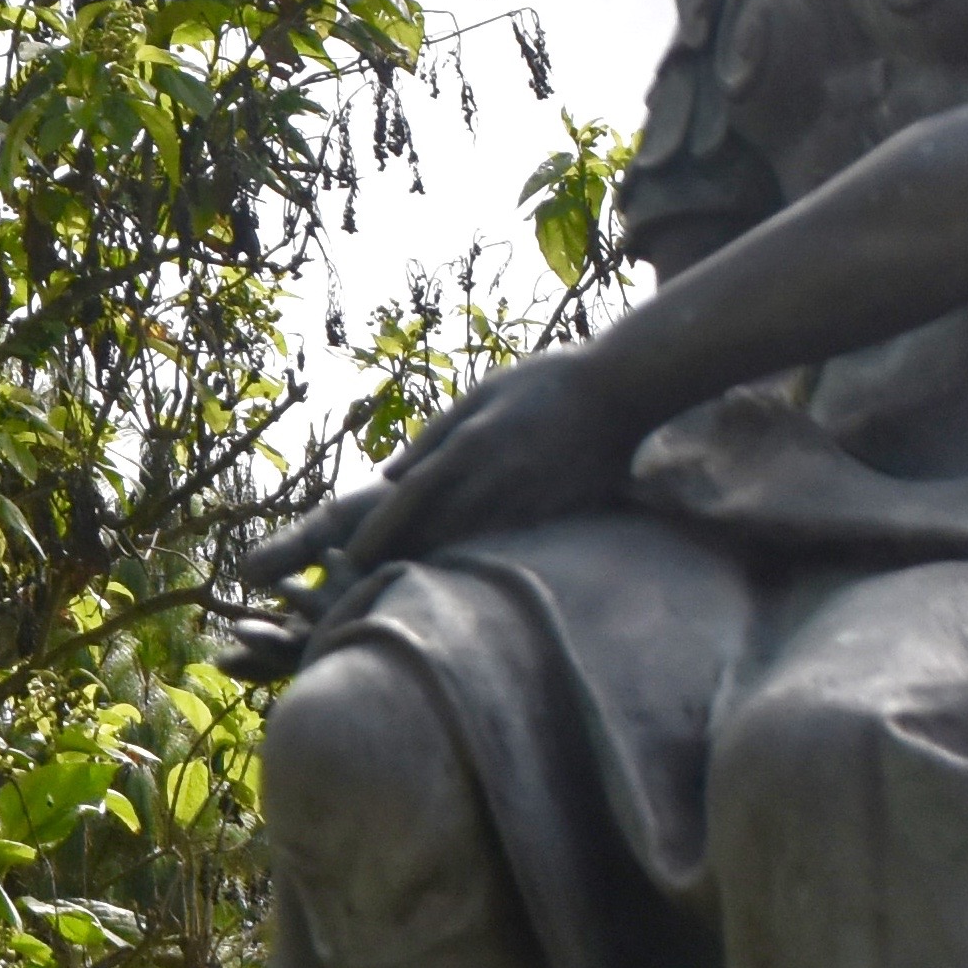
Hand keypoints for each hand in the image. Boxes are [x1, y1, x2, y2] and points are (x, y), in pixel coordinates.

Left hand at [243, 351, 641, 597]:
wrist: (618, 390)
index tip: (348, 558)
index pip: (410, 498)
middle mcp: (493, 478)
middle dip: (399, 557)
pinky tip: (461, 575)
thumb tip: (388, 475)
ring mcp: (525, 499)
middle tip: (363, 581)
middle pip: (433, 531)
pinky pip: (505, 546)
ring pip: (469, 545)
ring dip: (435, 566)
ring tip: (402, 584)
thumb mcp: (481, 395)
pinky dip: (478, 561)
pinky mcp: (553, 514)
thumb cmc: (543, 383)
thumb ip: (433, 435)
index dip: (377, 532)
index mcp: (469, 444)